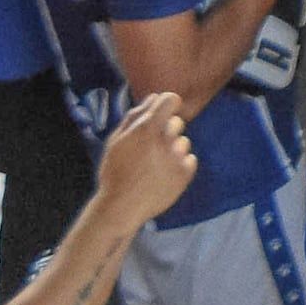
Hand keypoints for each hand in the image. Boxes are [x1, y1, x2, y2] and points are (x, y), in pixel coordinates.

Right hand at [92, 91, 199, 225]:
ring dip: (173, 150)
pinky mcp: (185, 173)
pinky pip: (190, 159)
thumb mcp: (116, 141)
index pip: (172, 99)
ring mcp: (177, 157)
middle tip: (150, 149)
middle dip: (166, 131)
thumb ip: (135, 116)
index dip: (167, 105)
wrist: (121, 207)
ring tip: (155, 166)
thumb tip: (154, 98)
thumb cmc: (115, 172)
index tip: (162, 114)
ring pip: (184, 142)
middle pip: (178, 122)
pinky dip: (180, 165)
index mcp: (147, 128)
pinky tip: (164, 175)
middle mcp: (165, 139)